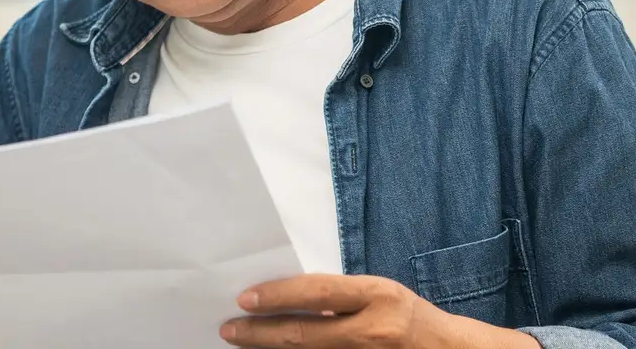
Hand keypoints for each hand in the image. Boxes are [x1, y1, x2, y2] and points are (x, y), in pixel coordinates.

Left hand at [219, 274, 539, 348]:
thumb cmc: (407, 316)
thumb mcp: (377, 293)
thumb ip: (338, 295)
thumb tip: (285, 297)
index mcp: (376, 296)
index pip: (315, 293)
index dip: (276, 295)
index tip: (244, 298)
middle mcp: (373, 329)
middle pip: (304, 334)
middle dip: (260, 333)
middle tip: (229, 330)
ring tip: (243, 344)